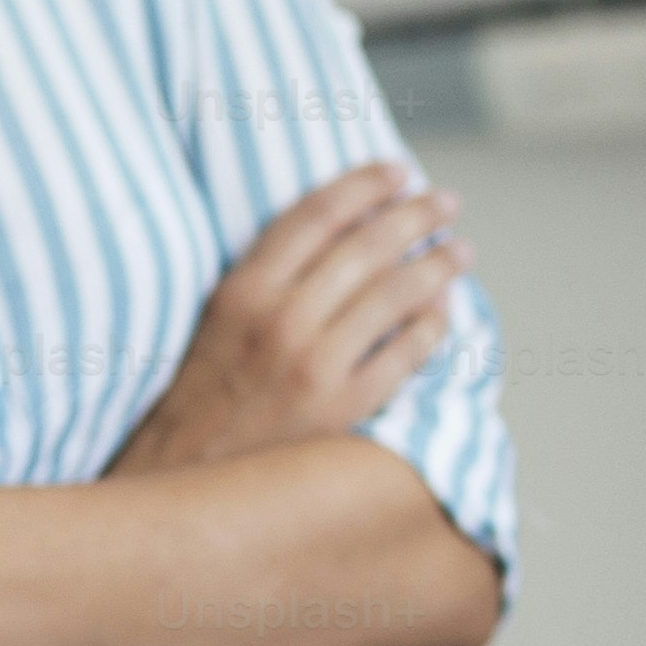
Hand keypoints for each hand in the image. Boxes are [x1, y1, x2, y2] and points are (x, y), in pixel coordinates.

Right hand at [110, 161, 467, 477]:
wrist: (184, 474)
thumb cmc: (204, 392)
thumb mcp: (219, 316)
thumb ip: (270, 274)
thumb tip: (342, 231)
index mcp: (244, 289)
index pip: (318, 214)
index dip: (365, 185)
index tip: (397, 171)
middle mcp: (281, 321)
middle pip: (367, 247)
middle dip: (416, 216)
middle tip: (446, 203)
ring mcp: (314, 366)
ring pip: (395, 296)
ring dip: (437, 265)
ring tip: (460, 250)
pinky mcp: (340, 409)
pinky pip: (404, 356)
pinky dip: (431, 327)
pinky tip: (444, 312)